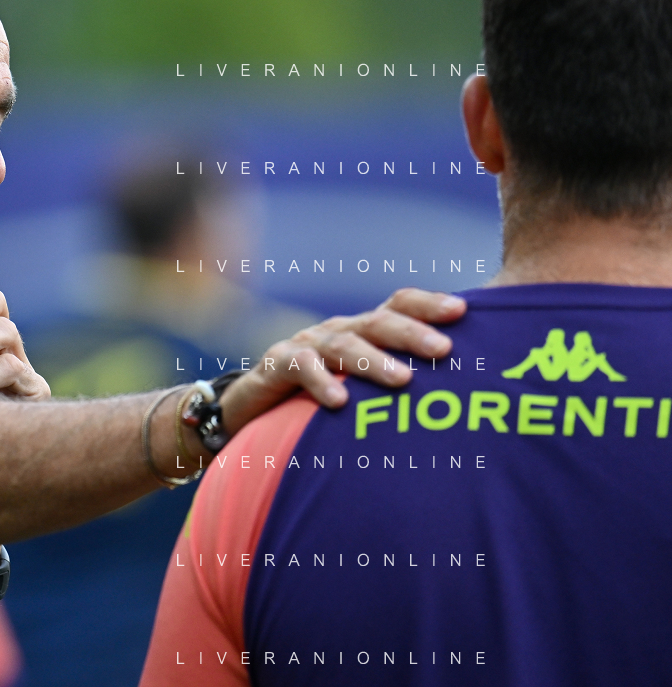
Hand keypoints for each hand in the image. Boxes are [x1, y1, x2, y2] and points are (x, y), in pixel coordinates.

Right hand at [219, 288, 466, 430]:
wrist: (253, 411)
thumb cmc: (319, 401)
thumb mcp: (361, 387)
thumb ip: (399, 384)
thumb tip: (461, 395)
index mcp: (363, 331)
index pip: (398, 305)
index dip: (428, 304)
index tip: (463, 311)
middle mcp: (338, 331)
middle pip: (378, 322)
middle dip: (412, 333)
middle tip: (444, 350)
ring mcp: (306, 345)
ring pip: (344, 345)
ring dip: (374, 361)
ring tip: (404, 381)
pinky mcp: (276, 365)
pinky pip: (301, 368)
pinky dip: (321, 381)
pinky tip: (340, 402)